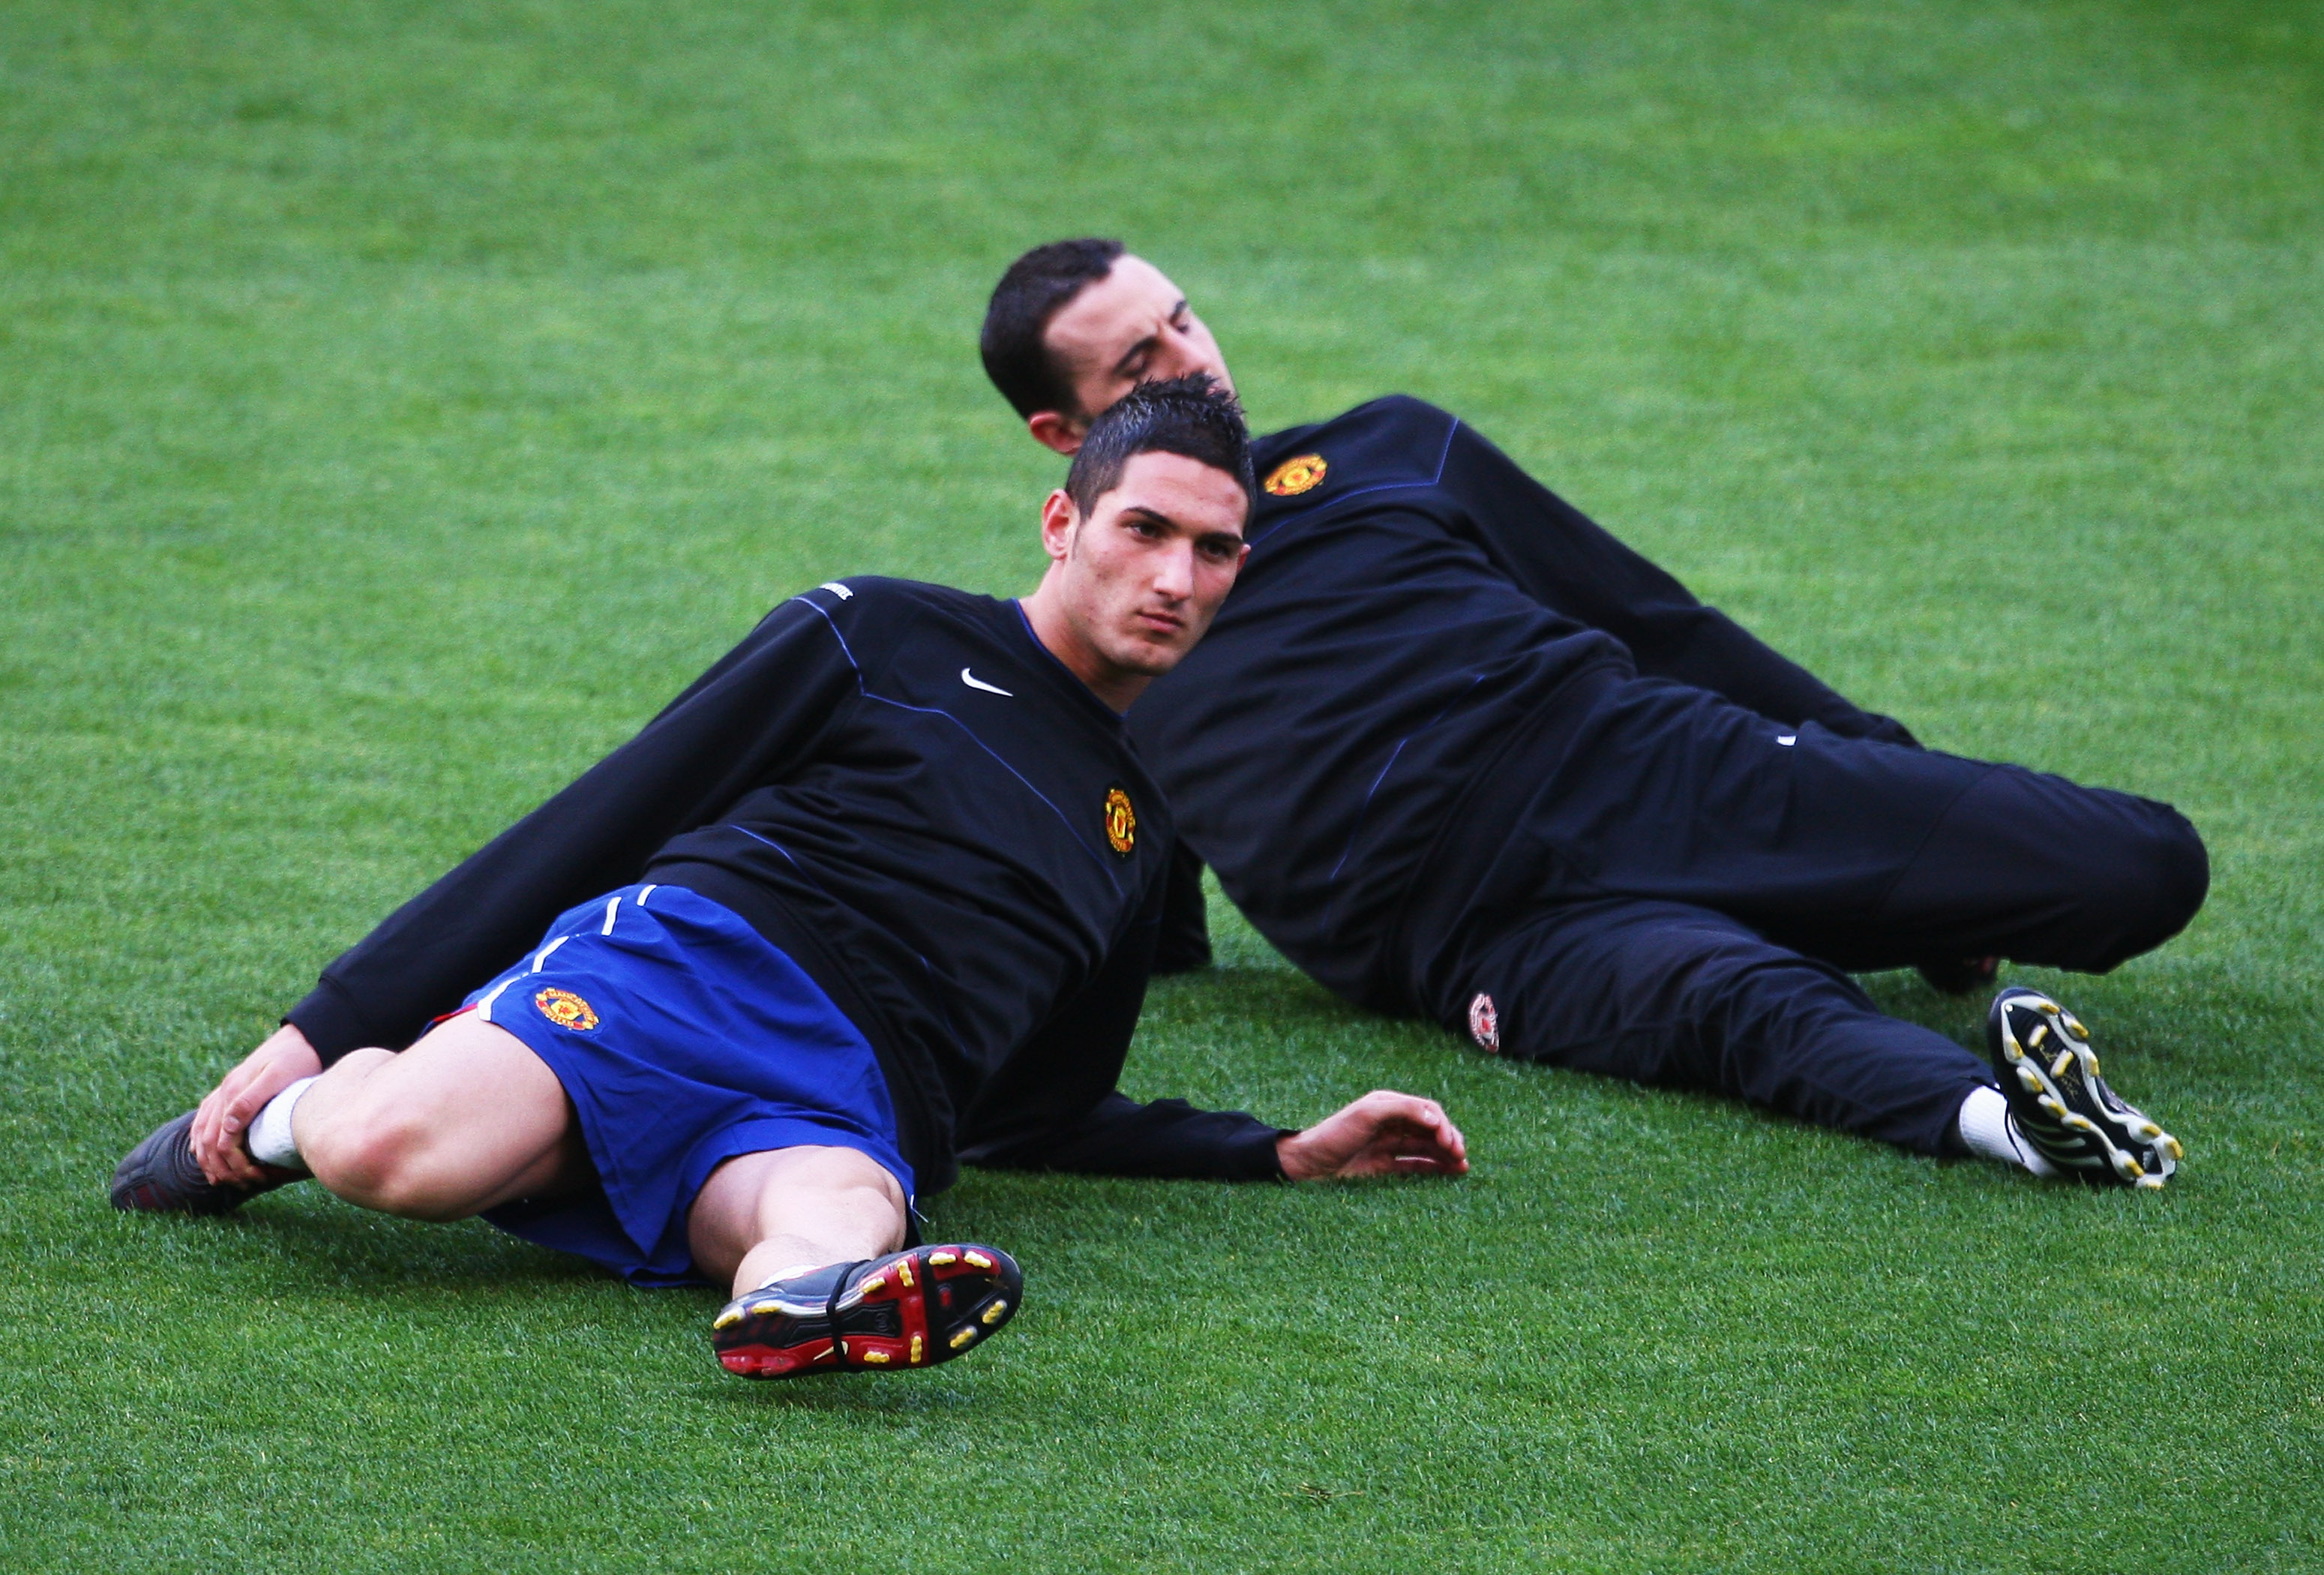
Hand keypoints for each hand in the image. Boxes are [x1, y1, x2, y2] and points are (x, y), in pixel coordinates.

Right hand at [190, 1023, 322, 1185]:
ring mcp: (224, 1090)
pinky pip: (204, 1118)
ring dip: (207, 1159)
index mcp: (233, 1092)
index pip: (223, 1141)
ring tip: (221, 1179)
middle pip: (208, 1141)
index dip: (235, 1164)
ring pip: (201, 1132)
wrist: (304, 1036)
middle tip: (243, 1185)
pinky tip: (203, 1152)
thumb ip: (250, 1100)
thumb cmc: (297, 1058)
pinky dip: (200, 1139)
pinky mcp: (229, 1090)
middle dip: (222, 1168)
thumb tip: (226, 1129)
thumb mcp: (277, 1077)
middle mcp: (223, 1092)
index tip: (254, 1179)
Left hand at [1276, 1090, 1467, 1181]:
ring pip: (1425, 1147)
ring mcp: (1387, 1144)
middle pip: (1430, 1128)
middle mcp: (1391, 1122)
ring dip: (1445, 1155)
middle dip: (1449, 1140)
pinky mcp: (1383, 1165)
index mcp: (1388, 1104)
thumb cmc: (1334, 1134)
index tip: (1451, 1143)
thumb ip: (1401, 1109)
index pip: (1426, 1110)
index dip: (1443, 1125)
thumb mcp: (1366, 1114)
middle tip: (1461, 1156)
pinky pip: (1414, 1164)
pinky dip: (1432, 1167)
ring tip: (1462, 1168)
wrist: (1306, 1164)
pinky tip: (1447, 1173)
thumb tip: (1435, 1116)